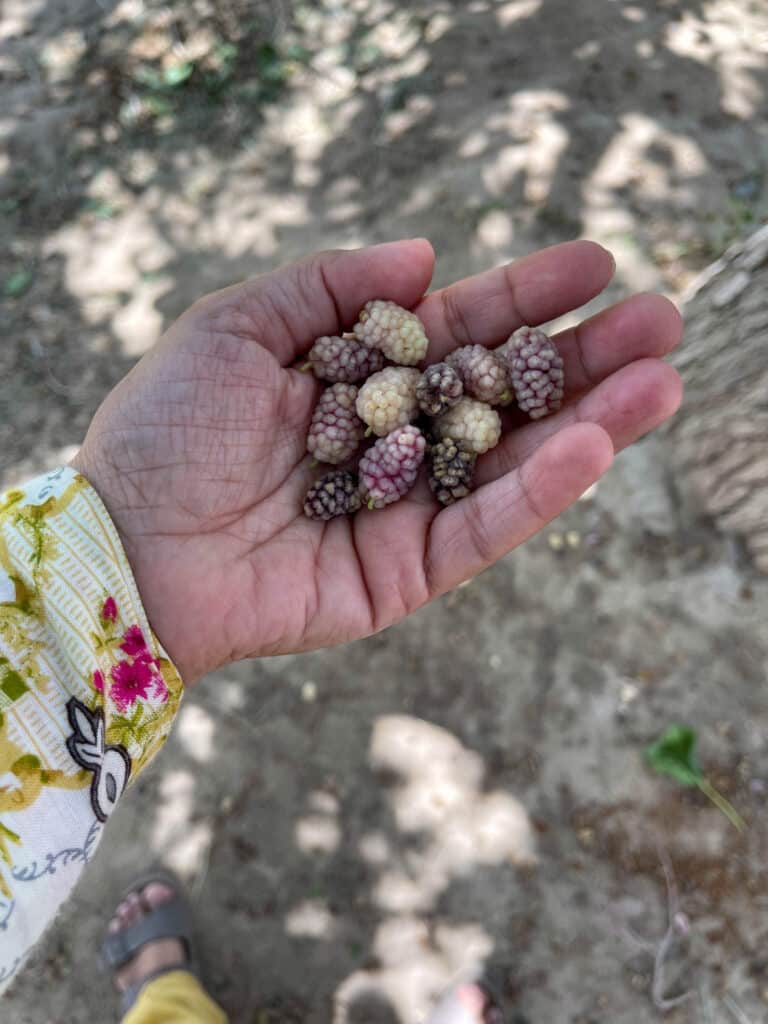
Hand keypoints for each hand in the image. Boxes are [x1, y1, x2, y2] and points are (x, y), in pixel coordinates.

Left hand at [71, 239, 681, 682]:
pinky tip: (588, 445)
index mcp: (360, 380)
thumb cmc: (166, 429)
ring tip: (659, 381)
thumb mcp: (235, 324)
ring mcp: (406, 510)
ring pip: (511, 463)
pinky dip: (536, 490)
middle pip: (504, 397)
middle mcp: (394, 442)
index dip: (525, 298)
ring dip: (589, 422)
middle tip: (660, 320)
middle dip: (581, 359)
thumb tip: (427, 257)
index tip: (595, 264)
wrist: (125, 543)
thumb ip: (330, 284)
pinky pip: (482, 529)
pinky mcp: (407, 574)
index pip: (459, 332)